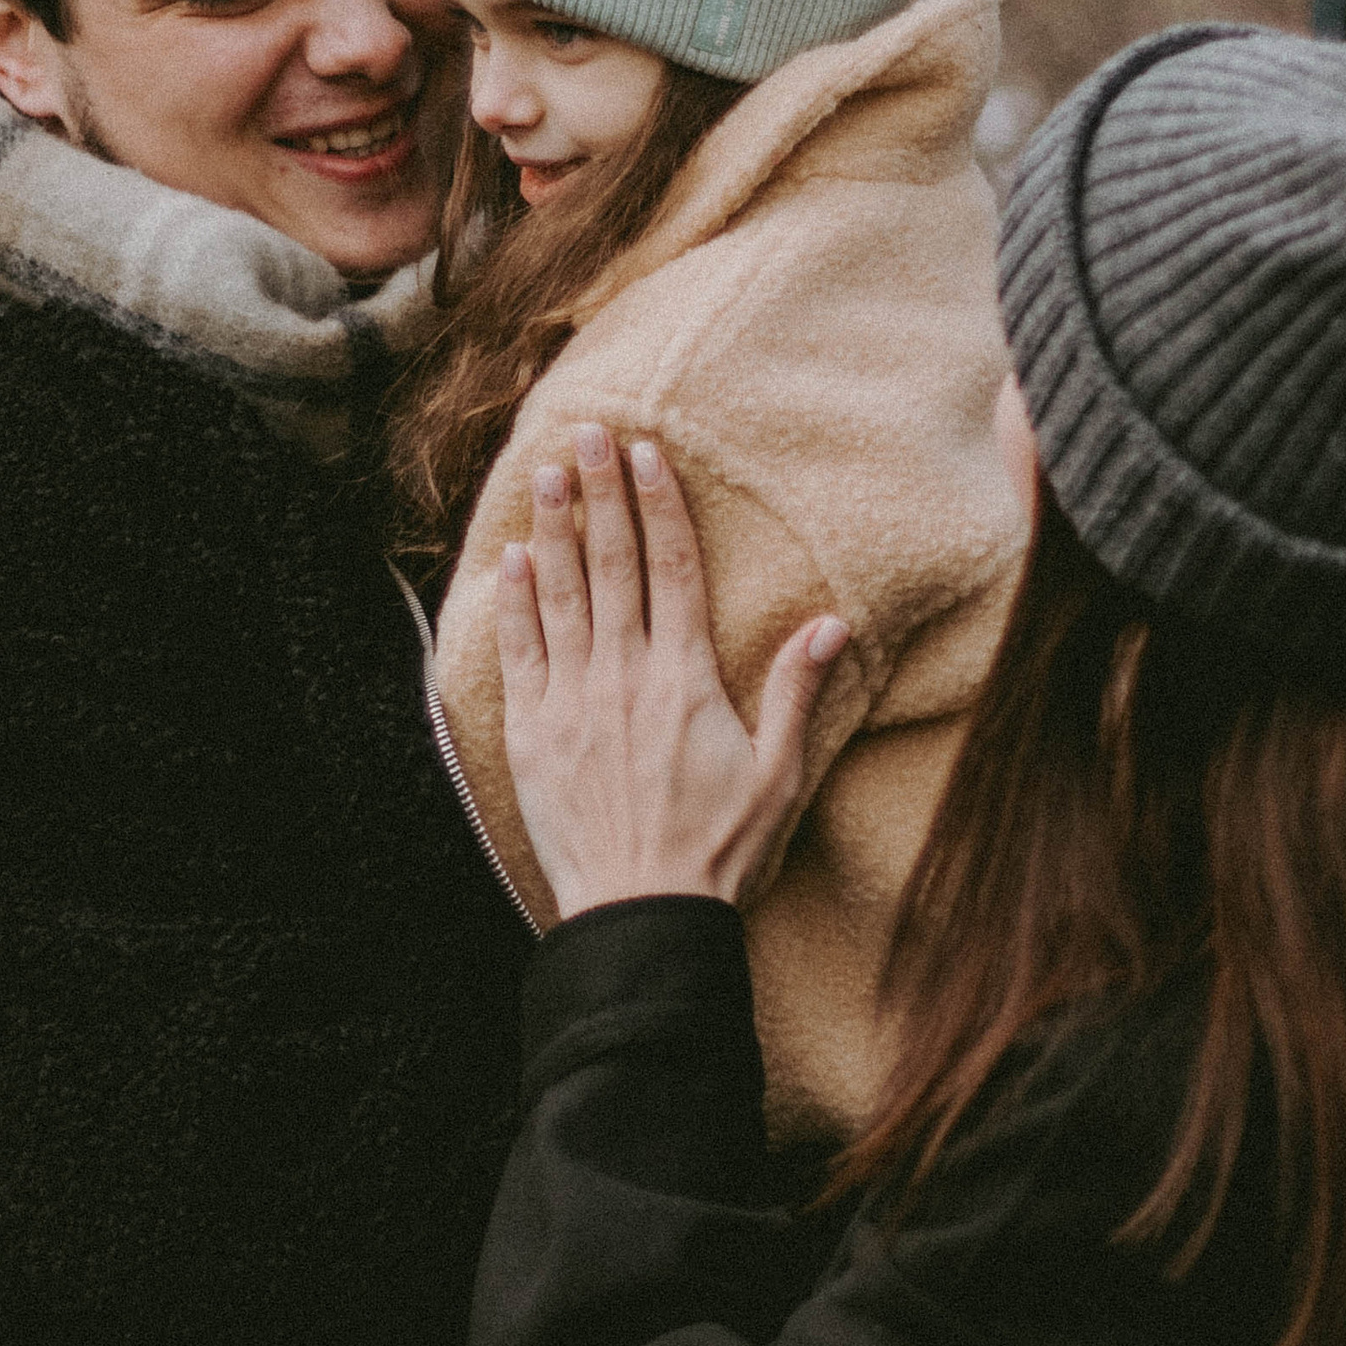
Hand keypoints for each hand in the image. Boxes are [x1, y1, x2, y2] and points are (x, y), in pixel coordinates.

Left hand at [497, 423, 849, 919]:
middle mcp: (624, 674)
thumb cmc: (718, 848)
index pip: (674, 569)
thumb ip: (797, 692)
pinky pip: (519, 650)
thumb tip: (832, 625)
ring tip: (547, 473)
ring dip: (553, 528)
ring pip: (560, 594)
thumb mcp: (777, 773)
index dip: (659, 505)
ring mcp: (571, 700)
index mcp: (686, 678)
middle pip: (611, 564)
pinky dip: (515, 601)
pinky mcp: (531, 731)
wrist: (641, 911)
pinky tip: (513, 558)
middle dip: (599, 493)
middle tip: (586, 433)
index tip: (646, 453)